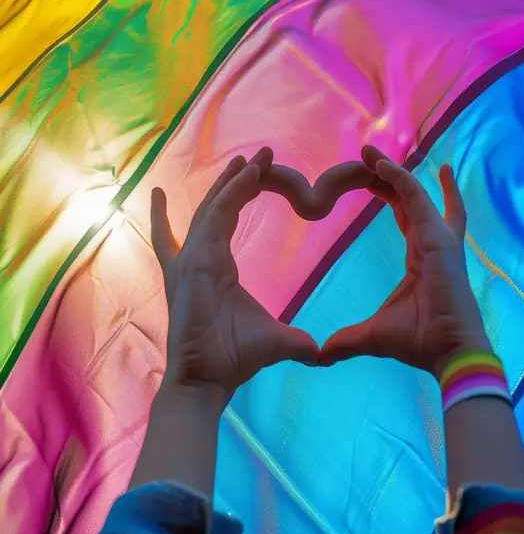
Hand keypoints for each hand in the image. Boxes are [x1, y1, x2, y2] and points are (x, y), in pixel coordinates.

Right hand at [151, 147, 319, 400]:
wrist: (208, 379)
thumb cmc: (233, 358)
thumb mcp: (275, 339)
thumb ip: (296, 340)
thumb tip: (319, 352)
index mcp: (216, 267)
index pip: (226, 219)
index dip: (240, 194)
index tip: (258, 174)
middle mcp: (198, 257)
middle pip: (216, 206)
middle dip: (236, 179)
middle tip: (256, 154)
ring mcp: (192, 259)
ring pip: (214, 207)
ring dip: (233, 181)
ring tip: (251, 157)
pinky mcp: (194, 264)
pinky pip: (213, 219)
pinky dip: (226, 194)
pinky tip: (236, 172)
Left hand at [321, 145, 491, 378]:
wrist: (449, 353)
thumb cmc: (419, 342)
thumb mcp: (372, 336)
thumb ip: (345, 340)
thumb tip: (319, 356)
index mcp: (422, 256)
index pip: (406, 213)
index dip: (389, 192)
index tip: (371, 177)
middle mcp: (433, 241)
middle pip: (410, 195)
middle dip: (388, 173)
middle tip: (367, 154)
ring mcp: (439, 238)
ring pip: (413, 191)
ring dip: (390, 169)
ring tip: (368, 151)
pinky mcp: (439, 239)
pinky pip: (417, 199)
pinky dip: (400, 179)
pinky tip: (381, 165)